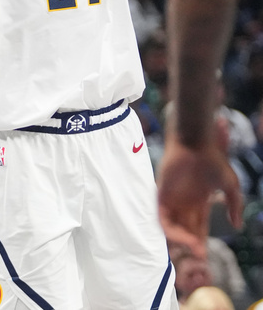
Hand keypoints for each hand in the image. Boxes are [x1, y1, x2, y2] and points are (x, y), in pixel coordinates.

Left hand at [157, 138, 242, 257]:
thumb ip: (234, 205)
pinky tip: (180, 236)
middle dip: (191, 244)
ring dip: (180, 238)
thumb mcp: (230, 186)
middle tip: (199, 256)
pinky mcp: (161, 194)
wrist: (195, 143)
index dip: (200, 240)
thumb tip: (238, 226)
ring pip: (172, 225)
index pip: (198, 227)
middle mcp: (183, 202)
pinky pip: (161, 216)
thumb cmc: (213, 160)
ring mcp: (171, 198)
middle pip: (185, 229)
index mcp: (198, 202)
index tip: (204, 254)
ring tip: (192, 246)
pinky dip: (169, 229)